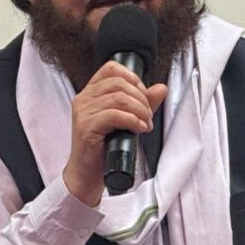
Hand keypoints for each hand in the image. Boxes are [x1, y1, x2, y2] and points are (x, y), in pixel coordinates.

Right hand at [62, 60, 166, 205]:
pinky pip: (114, 115)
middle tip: (148, 115)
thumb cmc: (104, 149)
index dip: (132, 77)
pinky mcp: (86, 127)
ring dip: (139, 110)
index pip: (110, 68)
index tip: (144, 95)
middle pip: (118, 83)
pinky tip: (138, 129)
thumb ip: (143, 103)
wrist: (87, 175)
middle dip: (141, 98)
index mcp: (90, 93)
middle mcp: (83, 99)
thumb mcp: (126, 121)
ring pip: (118, 98)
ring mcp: (83, 113)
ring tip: (145, 124)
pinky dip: (132, 120)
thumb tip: (161, 88)